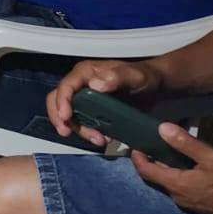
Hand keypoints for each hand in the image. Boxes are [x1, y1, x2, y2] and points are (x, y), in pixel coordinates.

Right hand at [47, 59, 162, 145]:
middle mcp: (80, 85)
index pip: (65, 86)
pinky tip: (103, 138)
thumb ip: (117, 77)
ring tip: (99, 140)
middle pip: (57, 101)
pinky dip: (88, 133)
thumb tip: (94, 85)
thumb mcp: (134, 75)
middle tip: (66, 133)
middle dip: (60, 118)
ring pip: (69, 115)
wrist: (155, 86)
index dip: (61, 102)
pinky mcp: (91, 111)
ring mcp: (84, 98)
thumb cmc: (144, 76)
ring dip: (79, 130)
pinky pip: (82, 122)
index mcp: (85, 73)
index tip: (66, 118)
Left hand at [132, 127, 212, 213]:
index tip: (136, 144)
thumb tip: (161, 128)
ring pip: (172, 183)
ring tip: (174, 152)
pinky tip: (192, 168)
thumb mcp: (211, 159)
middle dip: (154, 161)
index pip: (145, 171)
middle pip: (157, 177)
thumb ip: (186, 144)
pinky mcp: (200, 206)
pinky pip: (184, 189)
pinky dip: (181, 177)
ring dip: (169, 169)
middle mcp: (177, 197)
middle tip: (156, 144)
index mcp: (175, 184)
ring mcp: (189, 204)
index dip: (137, 157)